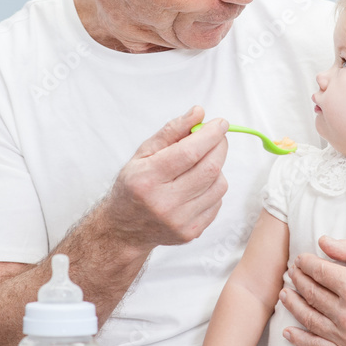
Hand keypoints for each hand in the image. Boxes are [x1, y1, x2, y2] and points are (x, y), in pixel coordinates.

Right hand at [100, 106, 228, 249]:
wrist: (125, 229)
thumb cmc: (134, 185)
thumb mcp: (143, 153)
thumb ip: (172, 131)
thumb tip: (199, 113)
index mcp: (148, 178)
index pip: (189, 152)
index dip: (210, 134)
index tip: (220, 123)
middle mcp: (164, 202)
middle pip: (209, 168)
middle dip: (220, 146)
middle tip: (218, 136)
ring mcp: (180, 221)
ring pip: (219, 185)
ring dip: (217, 167)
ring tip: (201, 164)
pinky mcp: (191, 232)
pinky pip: (217, 202)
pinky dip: (213, 188)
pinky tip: (197, 185)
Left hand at [280, 236, 345, 345]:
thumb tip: (322, 241)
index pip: (318, 271)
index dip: (305, 263)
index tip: (301, 259)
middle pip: (310, 292)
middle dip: (297, 279)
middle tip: (291, 272)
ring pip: (309, 317)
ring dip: (293, 304)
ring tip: (286, 293)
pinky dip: (300, 339)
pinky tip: (289, 331)